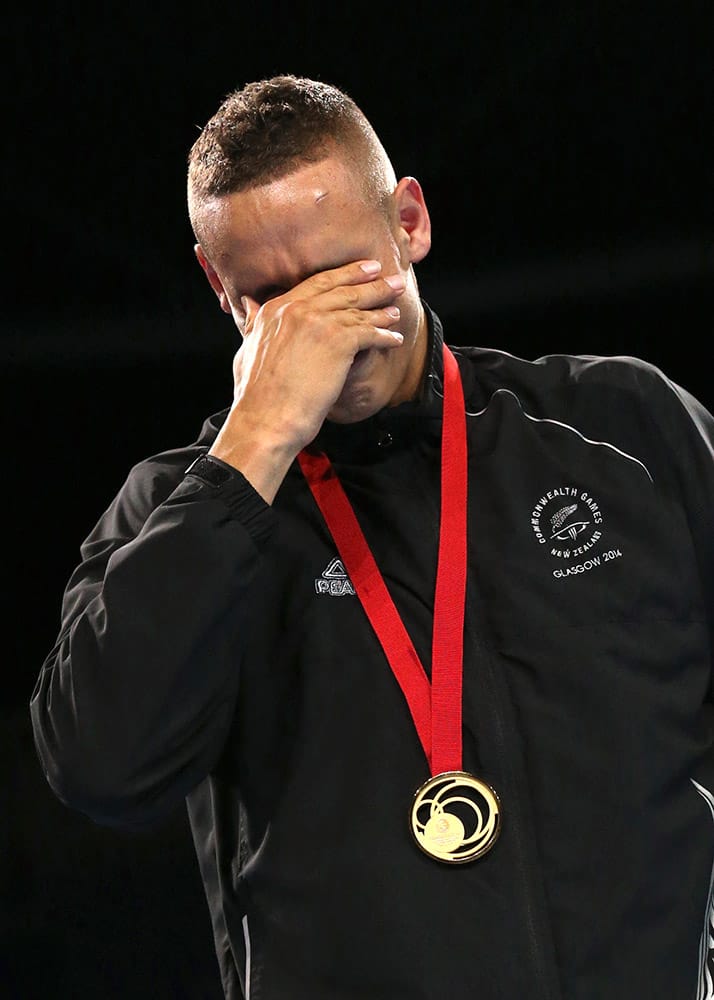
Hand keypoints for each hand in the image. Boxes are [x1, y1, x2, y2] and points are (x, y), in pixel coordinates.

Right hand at [230, 258, 404, 450]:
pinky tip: (395, 339)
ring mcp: (319, 322)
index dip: (343, 274)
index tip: (362, 269)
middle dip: (370, 282)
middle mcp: (297, 309)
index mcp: (275, 308)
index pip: (316, 283)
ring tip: (396, 310)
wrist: (267, 417)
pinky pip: (369, 333)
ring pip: (358, 310)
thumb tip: (248, 305)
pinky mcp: (338, 341)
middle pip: (342, 289)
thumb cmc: (255, 395)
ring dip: (382, 310)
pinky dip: (385, 336)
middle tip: (390, 279)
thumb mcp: (247, 350)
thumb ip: (253, 324)